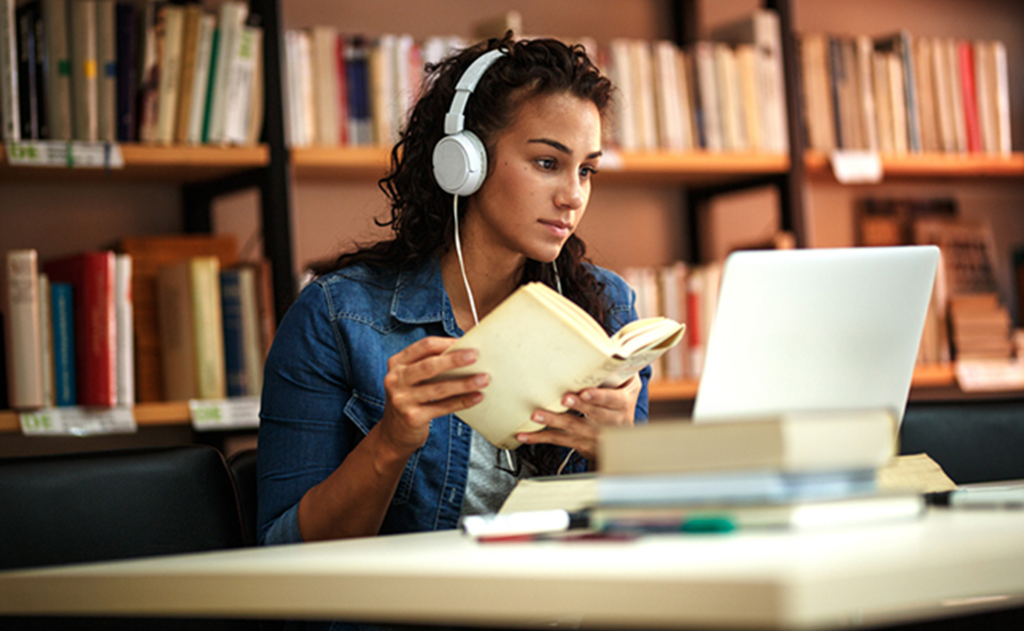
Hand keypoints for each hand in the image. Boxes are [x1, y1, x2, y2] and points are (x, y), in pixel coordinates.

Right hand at [378, 337, 487, 456]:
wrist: (394, 433)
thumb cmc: (410, 398)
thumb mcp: (412, 378)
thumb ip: (429, 364)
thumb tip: (465, 352)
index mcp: (397, 363)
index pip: (424, 346)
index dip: (446, 343)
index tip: (466, 342)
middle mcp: (395, 379)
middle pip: (429, 365)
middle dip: (454, 360)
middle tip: (475, 356)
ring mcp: (402, 399)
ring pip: (438, 388)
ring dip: (464, 383)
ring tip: (483, 379)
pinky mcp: (412, 418)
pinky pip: (442, 407)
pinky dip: (462, 402)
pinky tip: (477, 397)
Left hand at [515, 374, 641, 461]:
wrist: (623, 440)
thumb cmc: (621, 403)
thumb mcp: (629, 386)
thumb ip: (622, 368)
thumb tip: (612, 345)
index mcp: (622, 404)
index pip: (612, 400)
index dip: (598, 397)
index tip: (585, 392)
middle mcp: (609, 422)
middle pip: (592, 414)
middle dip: (577, 406)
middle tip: (563, 399)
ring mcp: (593, 434)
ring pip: (572, 427)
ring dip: (553, 421)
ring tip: (536, 415)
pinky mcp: (579, 443)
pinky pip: (558, 440)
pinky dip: (540, 438)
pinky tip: (525, 436)